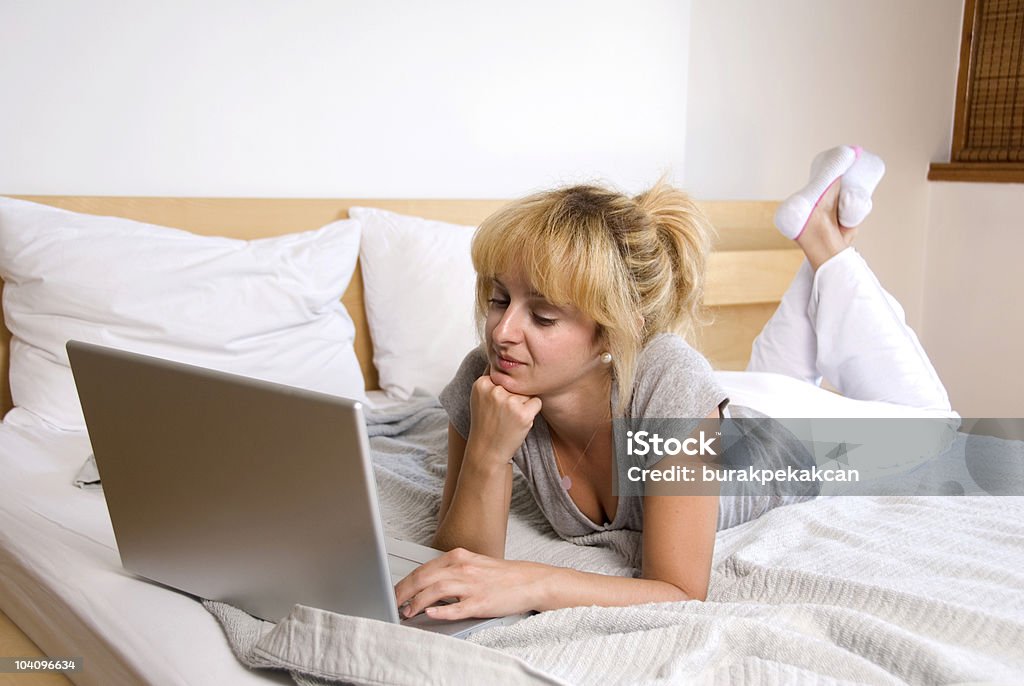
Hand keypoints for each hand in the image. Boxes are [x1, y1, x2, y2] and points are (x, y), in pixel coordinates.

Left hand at [393, 547, 550, 619]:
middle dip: (403, 592)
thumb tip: (425, 584)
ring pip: (435, 591)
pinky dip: (441, 611)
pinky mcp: (481, 603)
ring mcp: (472, 585)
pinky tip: (429, 613)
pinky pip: (456, 608)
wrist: (529, 581)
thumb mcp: (472, 564)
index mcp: (459, 557)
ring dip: (416, 602)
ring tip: (406, 612)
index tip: (395, 592)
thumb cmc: (501, 575)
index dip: (405, 582)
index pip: (423, 569)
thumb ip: (450, 571)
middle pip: (423, 578)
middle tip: (392, 603)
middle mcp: (463, 568)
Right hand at [466, 365, 541, 465]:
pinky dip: (532, 412)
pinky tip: (519, 422)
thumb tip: (504, 357)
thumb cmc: (486, 423)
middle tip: (503, 413)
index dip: (504, 387)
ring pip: (527, 392)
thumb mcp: (480, 397)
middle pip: (516, 383)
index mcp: (481, 384)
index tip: (497, 402)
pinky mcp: (522, 413)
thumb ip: (491, 379)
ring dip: (524, 404)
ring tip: (510, 418)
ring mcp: (508, 401)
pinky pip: (536, 402)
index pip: (503, 373)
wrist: (487, 450)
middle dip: (514, 396)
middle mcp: (494, 390)